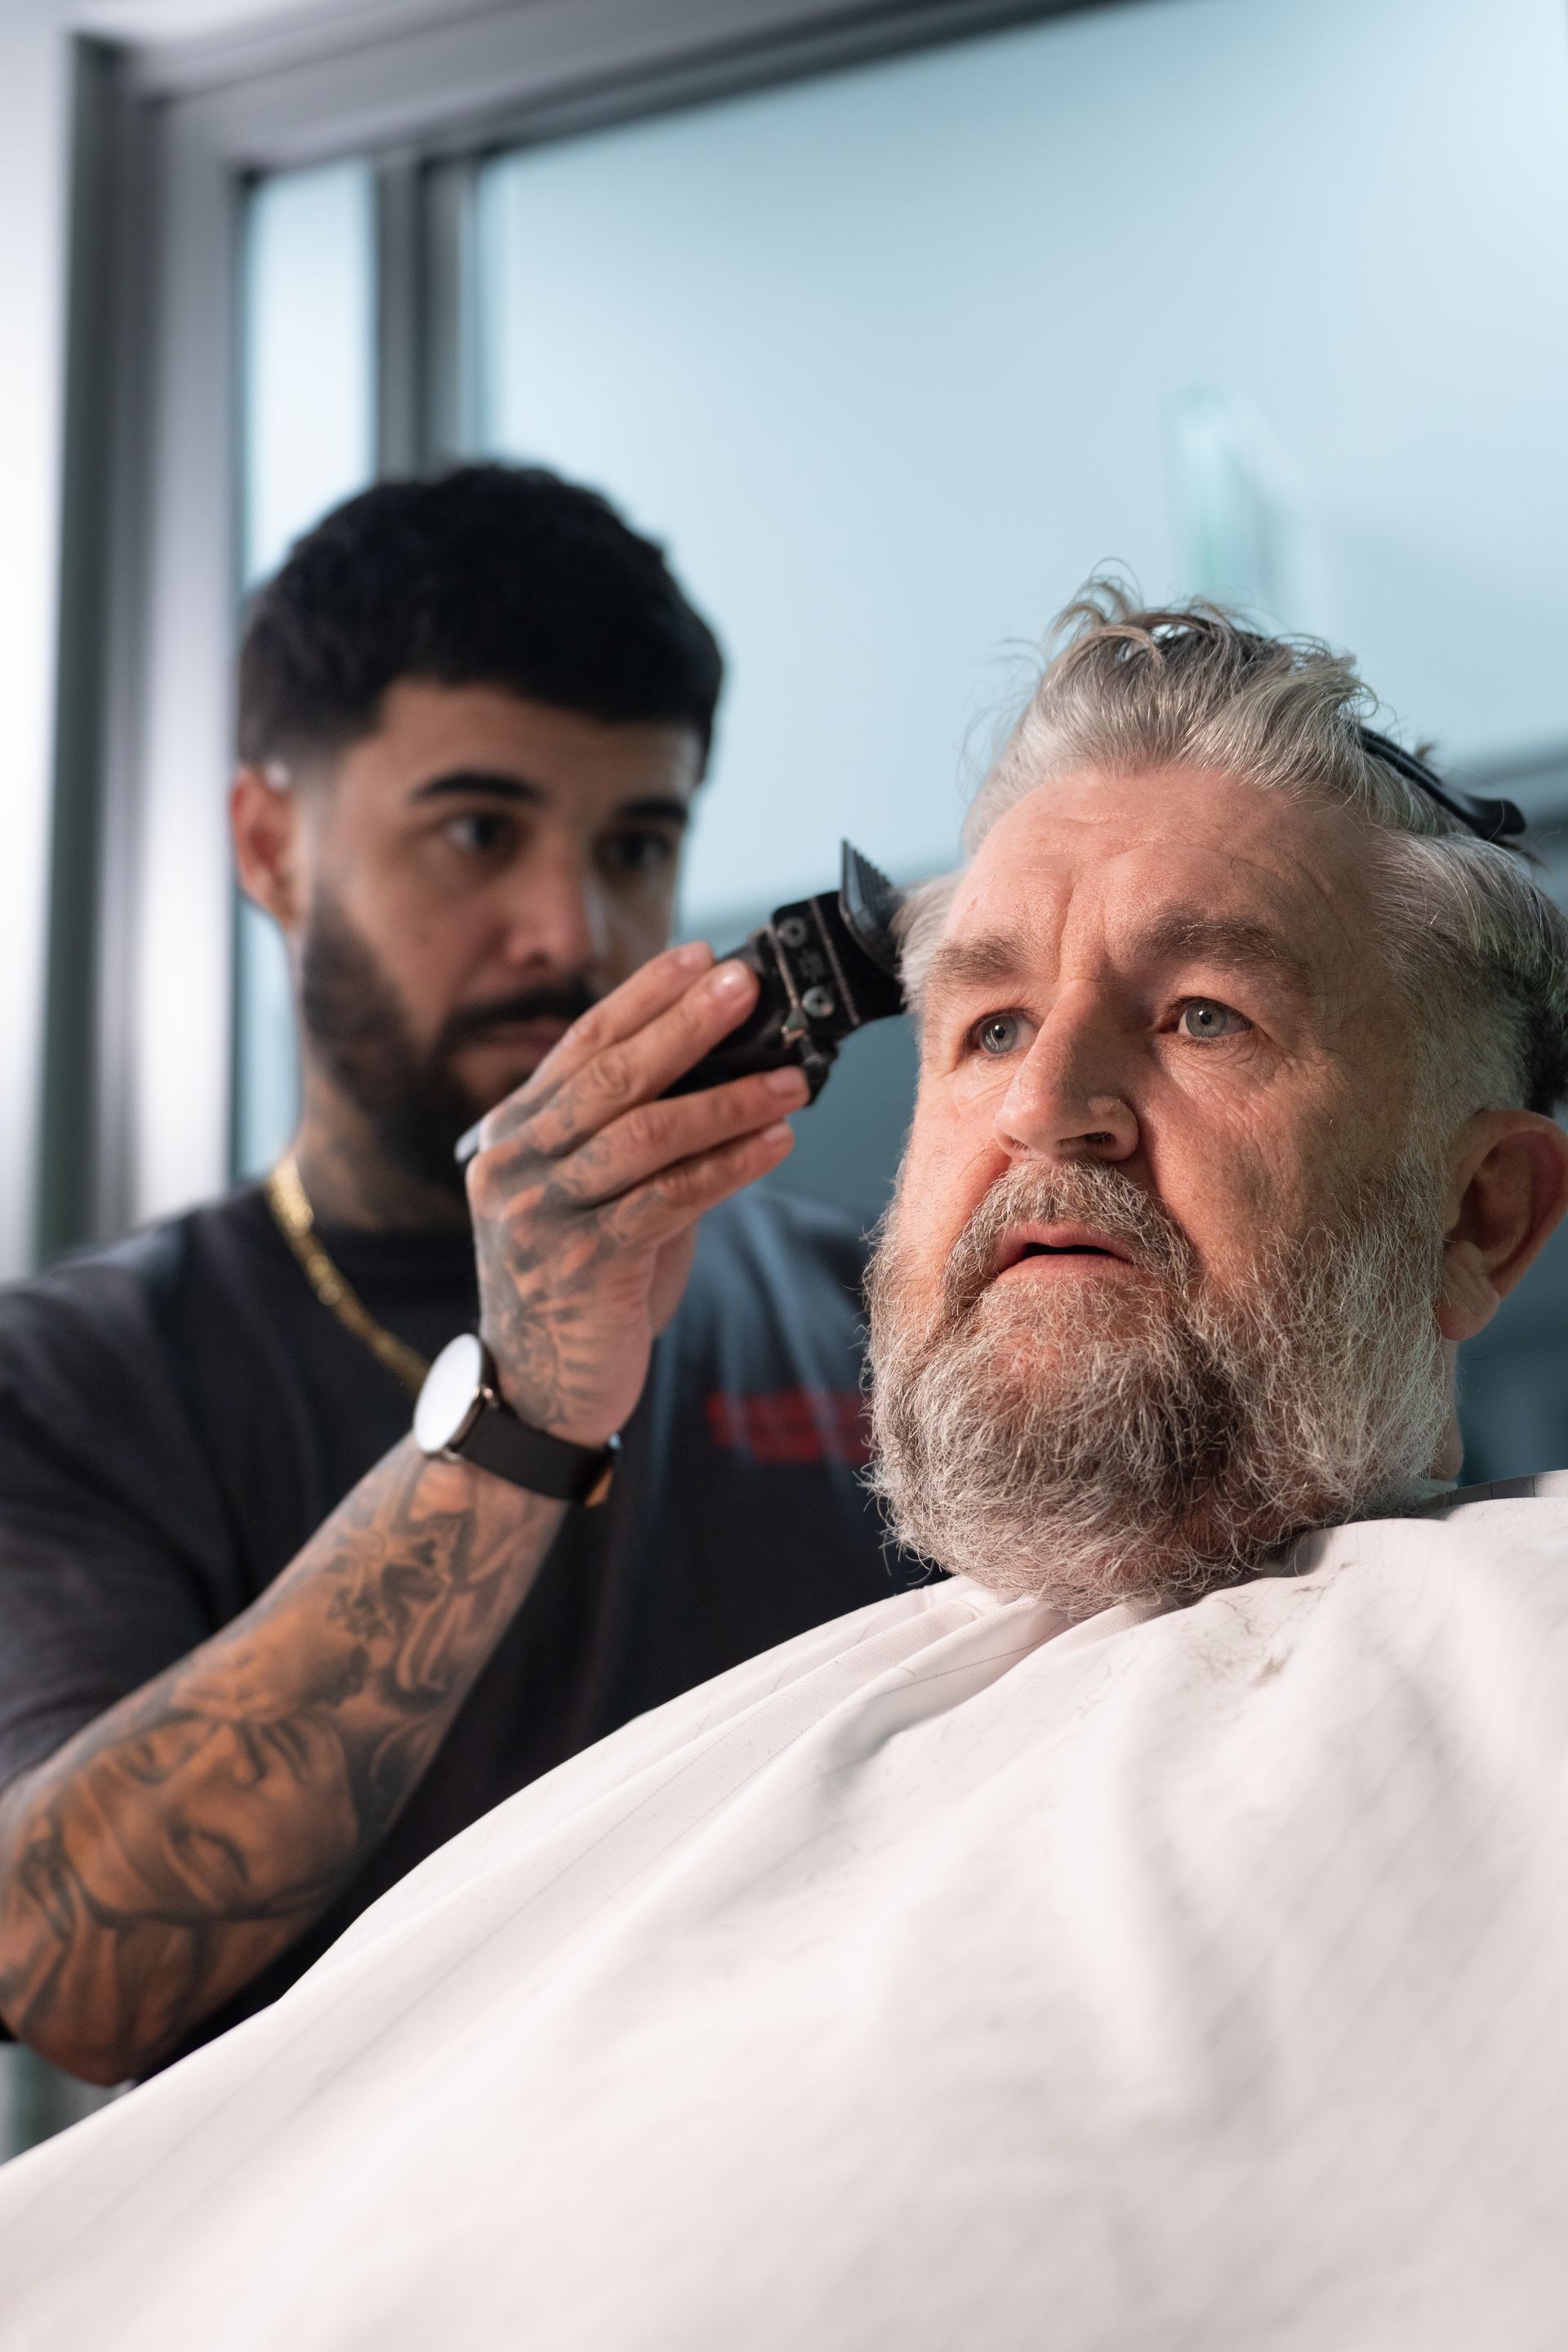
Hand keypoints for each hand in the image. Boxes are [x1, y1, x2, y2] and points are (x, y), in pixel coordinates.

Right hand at [465, 944, 808, 1445]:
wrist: (538, 1391)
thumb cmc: (582, 1281)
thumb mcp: (592, 1195)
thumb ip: (636, 1136)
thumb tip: (728, 1069)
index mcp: (511, 1133)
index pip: (582, 1045)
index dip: (644, 998)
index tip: (701, 957)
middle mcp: (515, 1166)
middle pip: (610, 1077)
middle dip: (685, 1025)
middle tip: (748, 986)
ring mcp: (541, 1217)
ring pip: (644, 1136)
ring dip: (727, 1101)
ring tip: (791, 1078)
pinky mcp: (582, 1267)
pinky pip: (667, 1202)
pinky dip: (727, 1167)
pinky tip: (775, 1144)